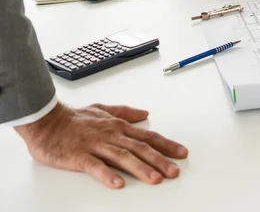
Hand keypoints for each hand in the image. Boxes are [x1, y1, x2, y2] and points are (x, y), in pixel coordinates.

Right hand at [15, 103, 187, 188]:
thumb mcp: (103, 109)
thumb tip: (145, 113)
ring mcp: (95, 145)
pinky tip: (118, 184)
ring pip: (122, 157)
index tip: (182, 153)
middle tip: (174, 171)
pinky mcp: (78, 156)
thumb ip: (125, 111)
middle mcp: (111, 135)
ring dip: (140, 168)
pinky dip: (107, 174)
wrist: (45, 120)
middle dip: (160, 160)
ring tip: (155, 179)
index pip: (148, 137)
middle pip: (140, 148)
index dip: (166, 145)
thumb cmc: (73, 118)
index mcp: (118, 126)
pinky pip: (94, 166)